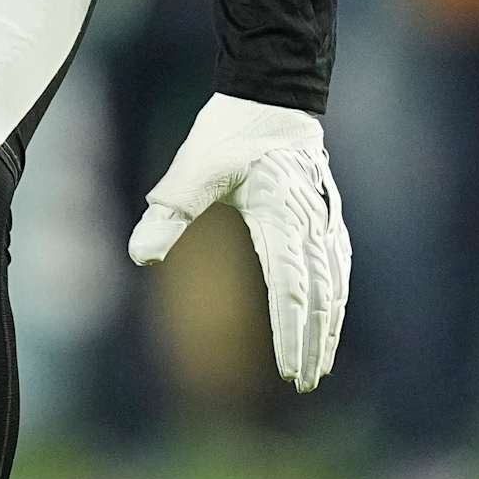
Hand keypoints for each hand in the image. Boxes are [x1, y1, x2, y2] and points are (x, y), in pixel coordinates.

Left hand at [128, 92, 348, 390]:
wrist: (271, 96)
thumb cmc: (229, 132)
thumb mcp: (193, 169)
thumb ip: (170, 213)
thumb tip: (139, 256)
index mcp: (282, 215)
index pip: (291, 287)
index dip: (290, 333)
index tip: (287, 369)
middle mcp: (311, 223)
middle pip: (319, 295)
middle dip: (312, 342)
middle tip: (303, 382)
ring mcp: (324, 219)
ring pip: (334, 285)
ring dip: (329, 327)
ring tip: (320, 366)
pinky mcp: (326, 216)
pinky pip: (339, 267)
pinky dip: (337, 300)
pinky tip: (332, 321)